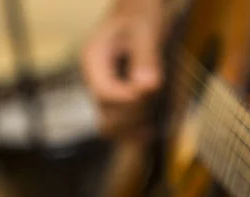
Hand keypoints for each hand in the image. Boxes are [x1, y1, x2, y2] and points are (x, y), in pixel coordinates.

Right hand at [81, 0, 164, 136]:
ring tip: (155, 124)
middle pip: (107, 117)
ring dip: (135, 129)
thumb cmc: (142, 15)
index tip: (151, 92)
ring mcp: (106, 93)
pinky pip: (123, 126)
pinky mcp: (119, 100)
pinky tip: (153, 129)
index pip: (105, 94)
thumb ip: (147, 57)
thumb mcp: (146, 30)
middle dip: (133, 118)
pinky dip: (137, 131)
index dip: (130, 100)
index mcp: (94, 60)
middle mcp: (96, 80)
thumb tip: (149, 86)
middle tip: (155, 105)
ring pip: (114, 127)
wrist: (141, 13)